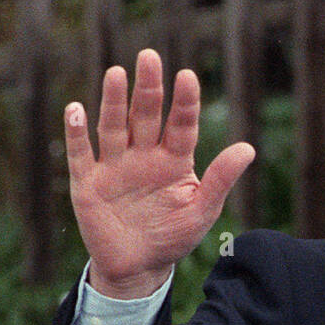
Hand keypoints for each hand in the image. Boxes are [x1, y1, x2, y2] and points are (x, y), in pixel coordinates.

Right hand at [64, 48, 255, 297]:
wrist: (138, 268)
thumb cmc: (173, 237)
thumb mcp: (202, 212)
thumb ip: (220, 180)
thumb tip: (248, 148)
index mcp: (174, 159)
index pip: (181, 124)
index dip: (184, 102)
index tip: (187, 77)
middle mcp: (143, 155)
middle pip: (146, 116)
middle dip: (148, 88)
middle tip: (149, 56)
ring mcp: (114, 166)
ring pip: (114, 127)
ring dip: (114, 101)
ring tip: (117, 73)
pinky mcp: (88, 183)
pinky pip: (81, 154)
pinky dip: (77, 133)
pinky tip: (76, 110)